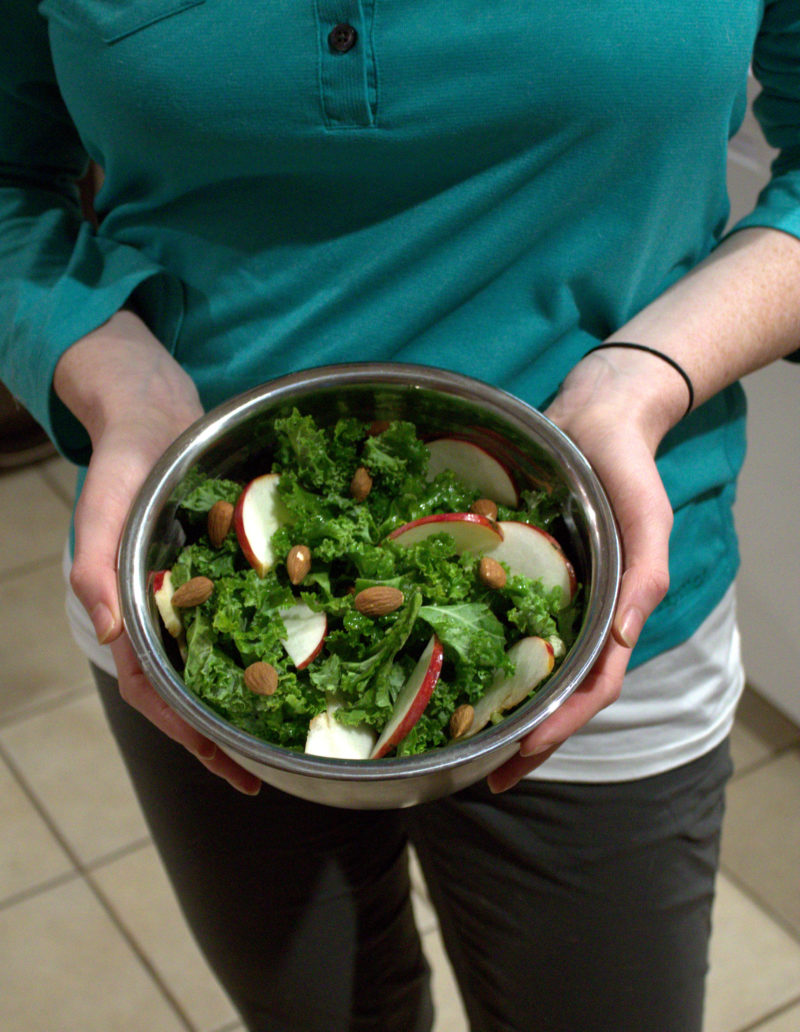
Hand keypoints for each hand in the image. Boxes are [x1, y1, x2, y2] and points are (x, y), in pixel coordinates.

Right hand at [55, 310, 261, 793]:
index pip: (158, 693)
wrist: (155, 413)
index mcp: (134, 611)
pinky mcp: (228, 568)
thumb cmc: (123, 457)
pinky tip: (308, 654)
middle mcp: (168, 612)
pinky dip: (272, 640)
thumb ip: (96, 563)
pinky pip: (250, 613)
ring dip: (251, 697)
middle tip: (274, 770)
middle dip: (229, 735)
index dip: (192, 738)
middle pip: (195, 691)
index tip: (235, 771)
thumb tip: (111, 632)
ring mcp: (200, 593)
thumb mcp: (103, 502)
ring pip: (224, 659)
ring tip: (293, 731)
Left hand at [487, 346, 686, 791]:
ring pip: (519, 667)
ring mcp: (542, 600)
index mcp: (610, 615)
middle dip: (521, 741)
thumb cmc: (628, 470)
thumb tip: (624, 637)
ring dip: (494, 708)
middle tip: (480, 779)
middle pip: (551, 695)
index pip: (590, 689)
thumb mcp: (650, 519)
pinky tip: (435, 666)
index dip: (558, 727)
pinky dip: (471, 649)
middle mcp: (575, 617)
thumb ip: (644, 577)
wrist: (595, 418)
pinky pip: (490, 618)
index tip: (520, 756)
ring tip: (457, 742)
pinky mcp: (511, 574)